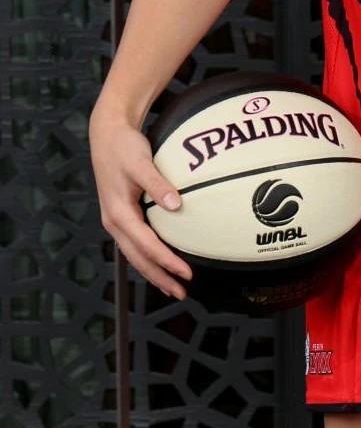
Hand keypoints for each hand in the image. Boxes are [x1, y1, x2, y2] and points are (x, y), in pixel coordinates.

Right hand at [89, 106, 191, 298]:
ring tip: (172, 287)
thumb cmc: (124, 147)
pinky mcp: (120, 215)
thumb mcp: (140, 162)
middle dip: (159, 277)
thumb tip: (176, 204)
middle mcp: (114, 222)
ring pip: (135, 254)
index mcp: (118, 213)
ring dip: (153, 271)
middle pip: (138, 258)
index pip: (146, 245)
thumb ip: (158, 184)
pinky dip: (147, 257)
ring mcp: (116, 220)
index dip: (166, 261)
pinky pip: (134, 243)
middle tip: (181, 292)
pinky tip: (161, 261)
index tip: (186, 273)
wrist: (107, 135)